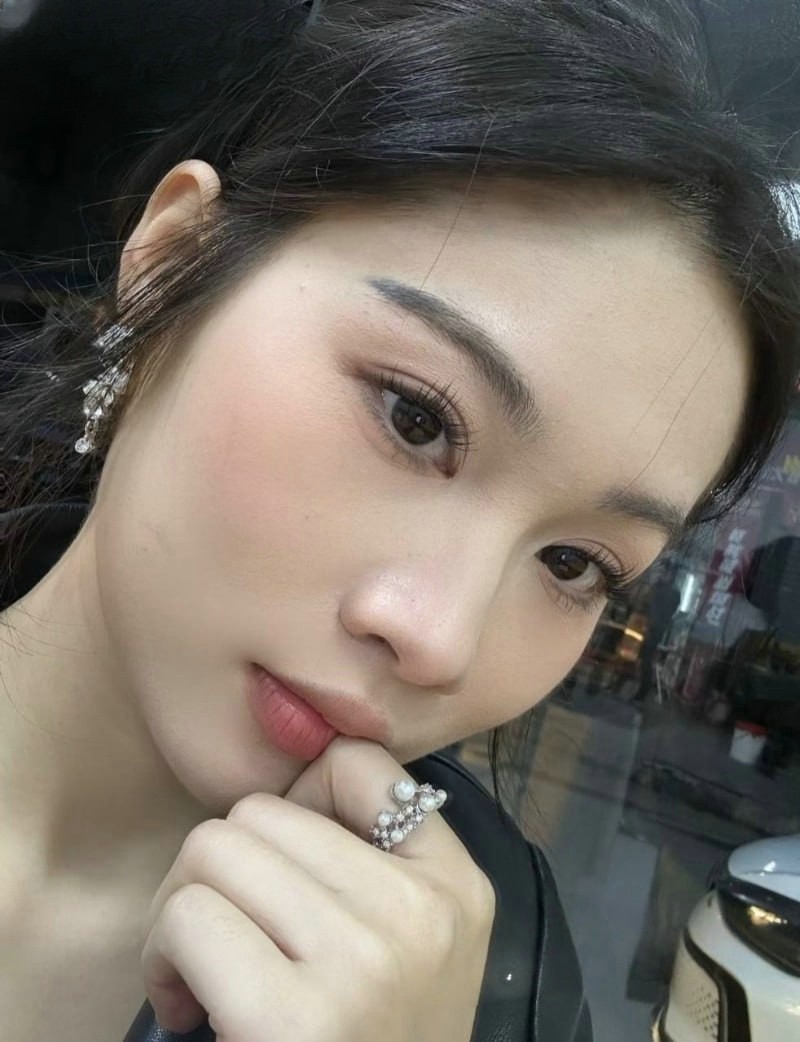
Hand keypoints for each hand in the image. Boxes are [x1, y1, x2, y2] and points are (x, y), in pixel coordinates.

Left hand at [140, 736, 495, 1041]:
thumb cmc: (378, 1040)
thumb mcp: (413, 941)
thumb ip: (374, 855)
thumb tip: (288, 783)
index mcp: (456, 883)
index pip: (353, 765)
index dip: (299, 804)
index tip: (286, 874)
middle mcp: (419, 911)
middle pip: (259, 813)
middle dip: (223, 867)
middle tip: (228, 935)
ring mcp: (360, 960)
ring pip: (213, 850)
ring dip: (183, 911)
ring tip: (204, 972)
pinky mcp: (287, 1017)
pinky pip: (189, 916)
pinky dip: (163, 957)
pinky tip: (187, 1008)